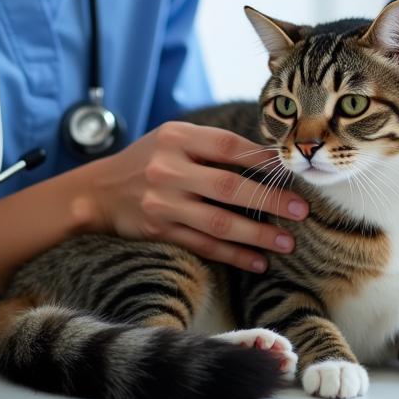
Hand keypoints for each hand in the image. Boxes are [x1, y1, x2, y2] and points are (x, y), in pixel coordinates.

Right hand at [83, 120, 308, 272]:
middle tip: (302, 211)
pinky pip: (204, 246)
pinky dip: (234, 255)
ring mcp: (163, 203)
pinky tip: (258, 261)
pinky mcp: (160, 232)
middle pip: (229, 187)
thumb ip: (211, 145)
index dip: (263, 159)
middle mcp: (169, 169)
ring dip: (257, 235)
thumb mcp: (173, 138)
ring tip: (287, 242)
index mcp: (177, 138)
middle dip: (270, 200)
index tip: (292, 172)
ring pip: (219, 223)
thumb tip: (269, 158)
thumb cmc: (148, 160)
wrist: (97, 191)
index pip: (229, 146)